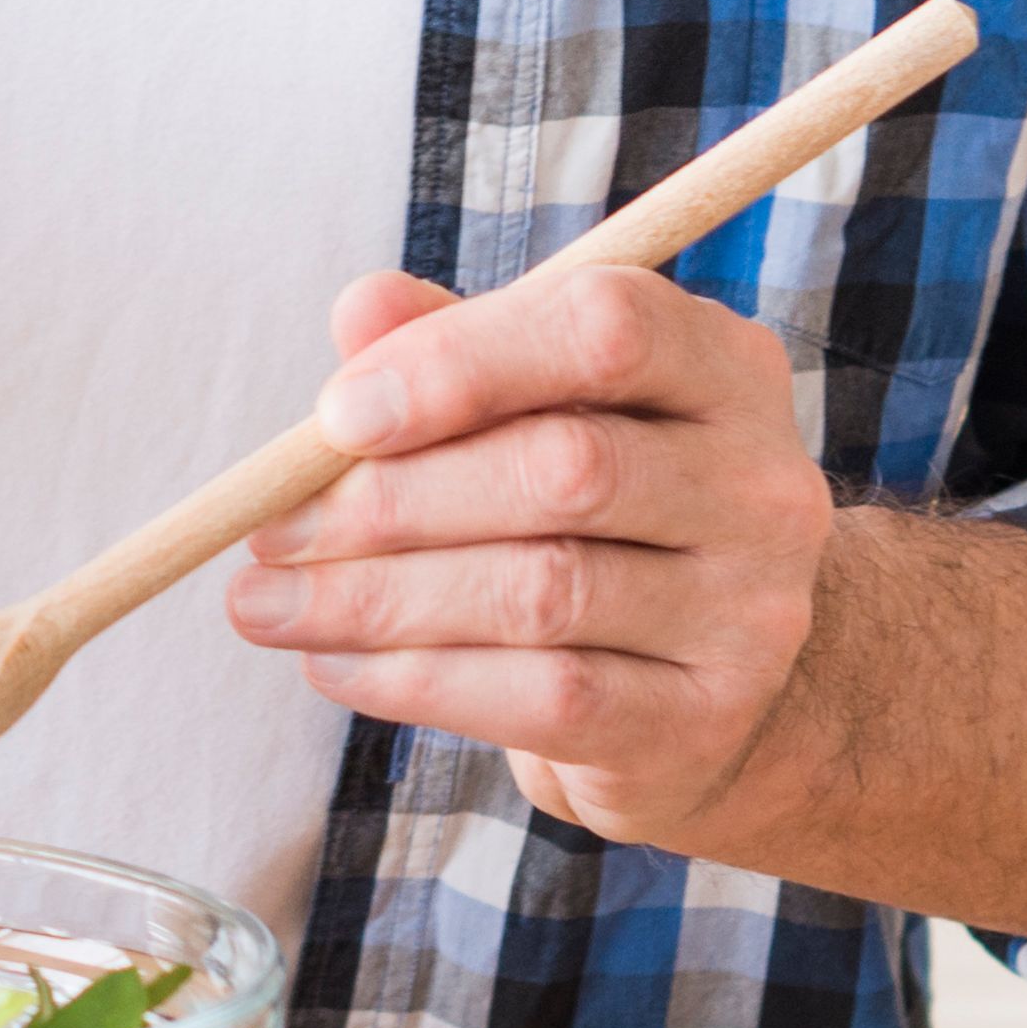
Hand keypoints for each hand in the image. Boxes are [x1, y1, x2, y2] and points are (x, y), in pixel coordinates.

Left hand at [221, 258, 831, 856]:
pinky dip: (415, 682)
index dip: (459, 363)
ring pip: (540, 593)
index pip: (604, 327)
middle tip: (270, 530)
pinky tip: (333, 666)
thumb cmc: (597, 515)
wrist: (710, 686)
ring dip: (375, 601)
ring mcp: (749, 610)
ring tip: (265, 606)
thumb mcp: (538, 408)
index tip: (335, 415)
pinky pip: (544, 697)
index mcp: (723, 366)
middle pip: (563, 469)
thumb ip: (455, 346)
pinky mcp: (703, 718)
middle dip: (391, 501)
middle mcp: (761, 483)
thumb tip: (363, 309)